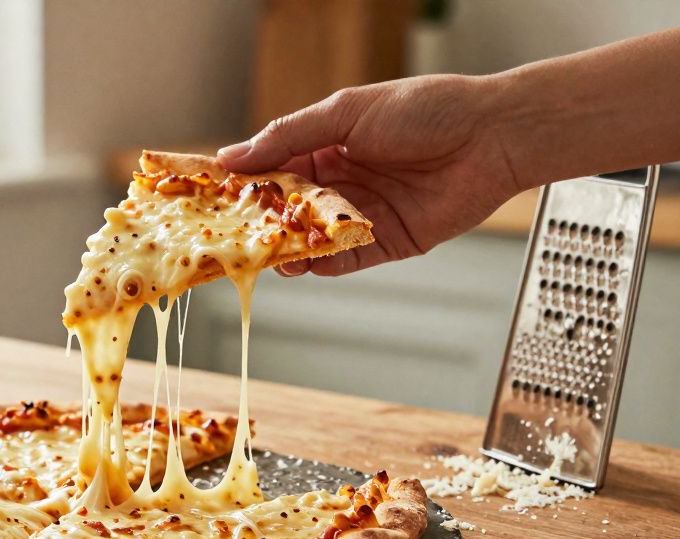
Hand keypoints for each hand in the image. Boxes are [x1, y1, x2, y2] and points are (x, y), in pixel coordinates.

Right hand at [218, 74, 524, 275]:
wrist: (492, 135)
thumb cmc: (427, 110)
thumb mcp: (346, 112)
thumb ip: (289, 136)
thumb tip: (233, 155)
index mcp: (328, 145)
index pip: (273, 168)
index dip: (243, 183)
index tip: (210, 197)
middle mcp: (342, 181)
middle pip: (287, 210)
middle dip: (260, 223)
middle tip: (231, 235)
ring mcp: (363, 214)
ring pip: (312, 239)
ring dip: (288, 249)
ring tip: (266, 255)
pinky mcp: (388, 241)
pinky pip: (346, 259)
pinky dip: (323, 265)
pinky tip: (304, 265)